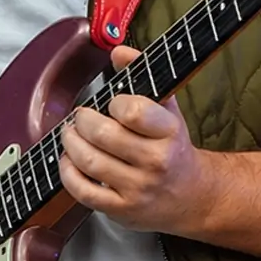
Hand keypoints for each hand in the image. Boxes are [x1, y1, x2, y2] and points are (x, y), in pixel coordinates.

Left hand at [59, 46, 215, 233]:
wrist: (192, 195)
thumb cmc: (174, 147)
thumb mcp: (168, 109)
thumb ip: (142, 74)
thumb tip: (118, 51)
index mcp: (170, 132)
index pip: (133, 112)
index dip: (115, 103)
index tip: (112, 103)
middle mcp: (156, 161)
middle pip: (104, 135)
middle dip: (82, 120)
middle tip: (80, 116)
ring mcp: (138, 188)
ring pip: (90, 161)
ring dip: (71, 142)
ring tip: (71, 133)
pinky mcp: (121, 209)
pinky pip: (83, 190)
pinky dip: (68, 171)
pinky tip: (70, 160)